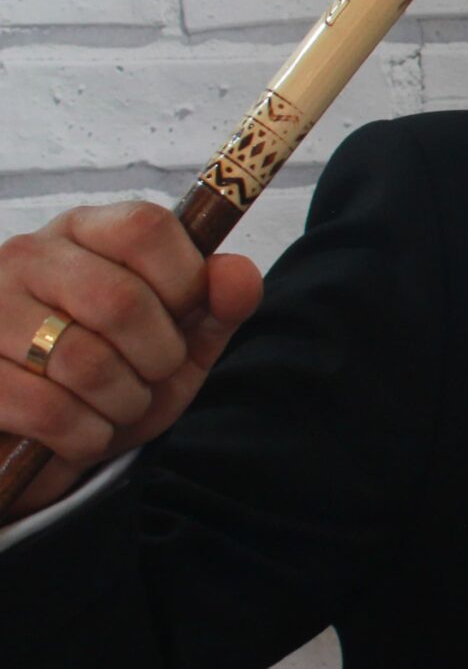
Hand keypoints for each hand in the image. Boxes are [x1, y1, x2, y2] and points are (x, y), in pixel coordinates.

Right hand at [0, 202, 263, 521]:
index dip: (183, 281)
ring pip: (84, 360)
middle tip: (151, 374)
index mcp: (87, 231)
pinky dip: (85, 435)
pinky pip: (46, 409)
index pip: (144, 227)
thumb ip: (219, 305)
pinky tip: (82, 433)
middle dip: (158, 357)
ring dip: (123, 402)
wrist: (45, 440)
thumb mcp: (182, 341)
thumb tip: (237, 271)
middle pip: (120, 300)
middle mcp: (28, 256)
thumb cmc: (119, 376)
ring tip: (117, 405)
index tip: (184, 316)